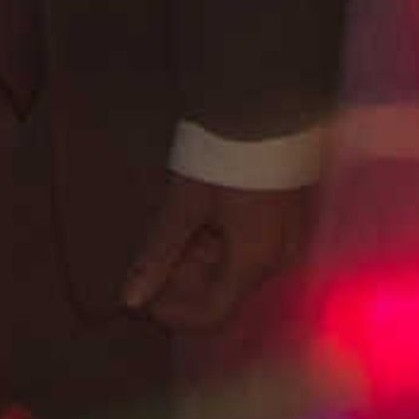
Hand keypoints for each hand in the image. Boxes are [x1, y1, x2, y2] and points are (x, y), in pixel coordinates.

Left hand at [120, 173, 310, 332]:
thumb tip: (129, 299)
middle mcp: (277, 259)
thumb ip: (157, 255)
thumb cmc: (223, 158)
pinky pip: (250, 246)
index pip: (211, 313)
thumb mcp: (183, 206)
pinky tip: (198, 217)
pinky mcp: (289, 216)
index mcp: (254, 262)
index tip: (143, 294)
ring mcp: (287, 238)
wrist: (266, 104)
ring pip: (236, 267)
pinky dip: (220, 241)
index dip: (172, 311)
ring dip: (200, 258)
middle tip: (154, 251)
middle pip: (225, 290)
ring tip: (173, 226)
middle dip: (184, 279)